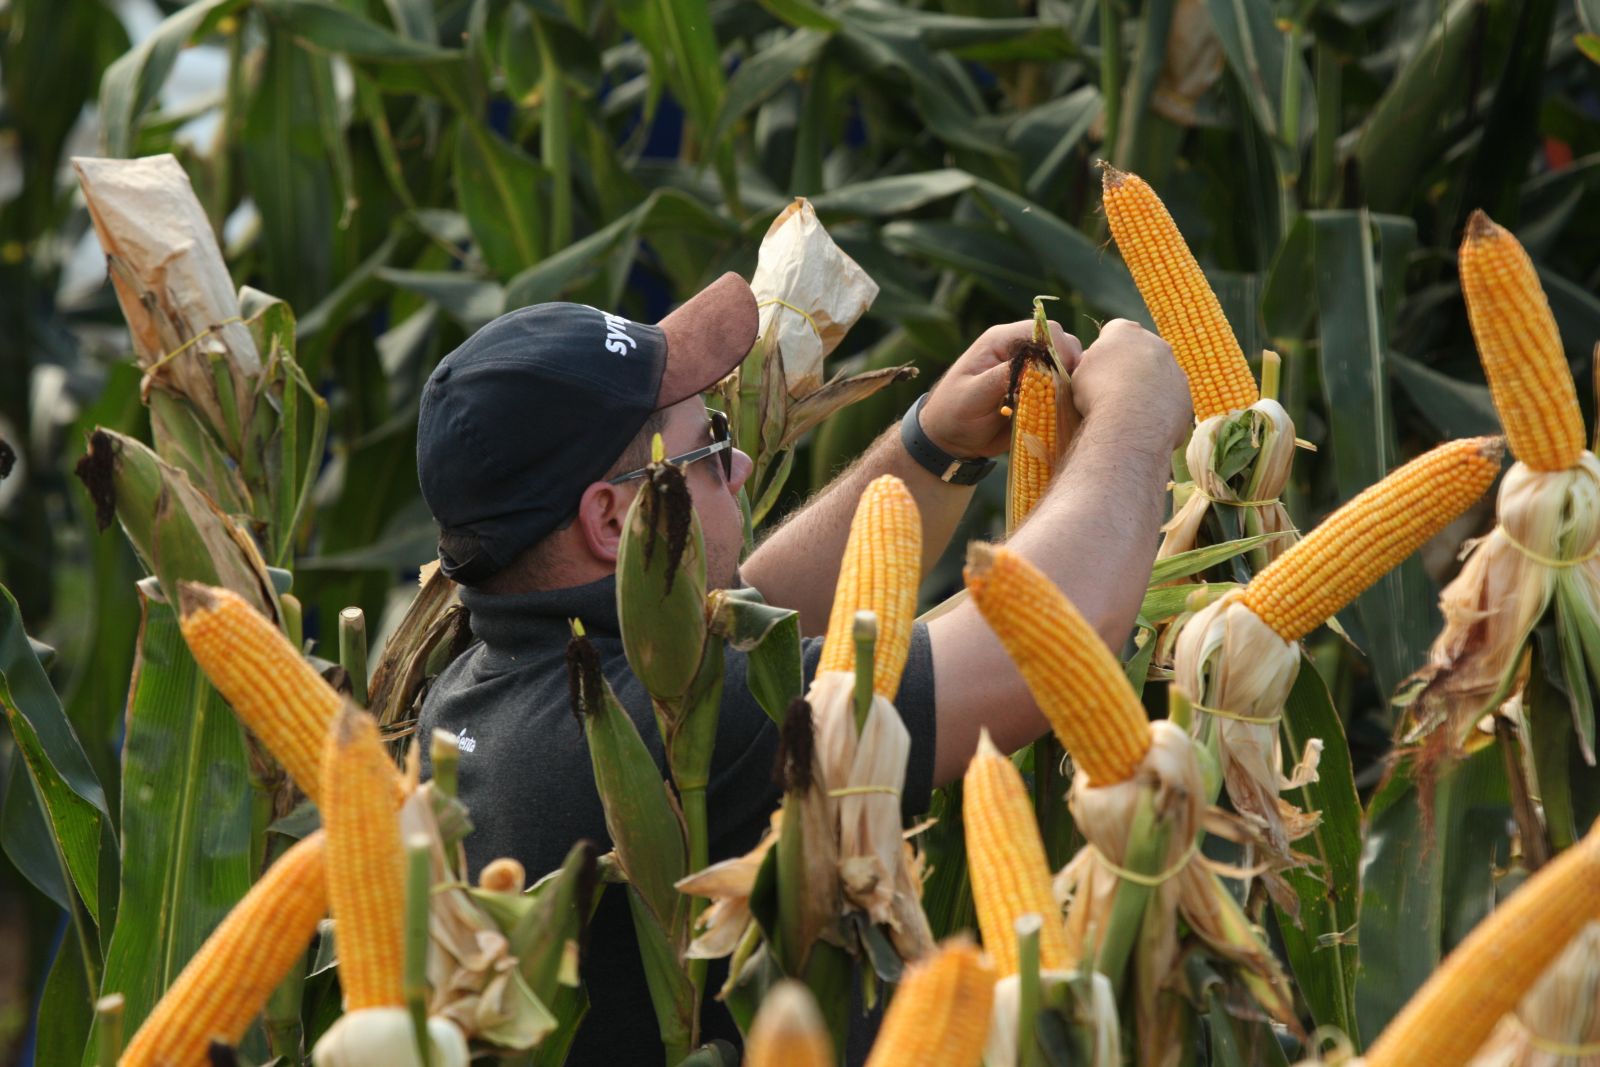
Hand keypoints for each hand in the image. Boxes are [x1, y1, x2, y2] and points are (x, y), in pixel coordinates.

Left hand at [919, 320, 1083, 457]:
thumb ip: (1000, 377)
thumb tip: (1032, 365)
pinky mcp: (1038, 391)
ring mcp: (1032, 371)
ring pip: (1068, 365)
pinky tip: (1065, 411)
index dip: (1060, 348)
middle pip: (1063, 344)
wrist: (950, 439)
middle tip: (1069, 392)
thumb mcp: (973, 395)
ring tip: (1067, 403)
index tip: (1064, 374)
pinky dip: (1069, 398)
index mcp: (1002, 341)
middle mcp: (1021, 351)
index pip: (1044, 330)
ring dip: (1072, 383)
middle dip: (1071, 365)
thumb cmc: (953, 413)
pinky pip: (1064, 388)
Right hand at [1069, 319, 1191, 452]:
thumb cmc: (1097, 394)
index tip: (1099, 369)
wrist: (1130, 423)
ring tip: (1130, 410)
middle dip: (1131, 366)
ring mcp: (1174, 368)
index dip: (1105, 351)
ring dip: (1148, 387)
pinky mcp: (1185, 394)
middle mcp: (1156, 343)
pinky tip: (1144, 421)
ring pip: (1160, 374)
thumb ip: (1090, 362)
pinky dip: (1159, 407)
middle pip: (1142, 351)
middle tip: (1115, 390)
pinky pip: (1170, 398)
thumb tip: (1094, 362)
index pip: (1114, 332)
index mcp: (1126, 331)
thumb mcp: (1080, 373)